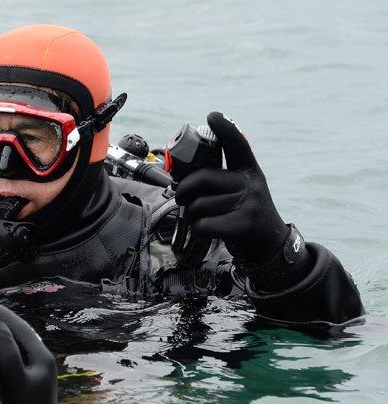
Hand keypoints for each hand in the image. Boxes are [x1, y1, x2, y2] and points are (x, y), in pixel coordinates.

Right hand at [0, 302, 58, 403]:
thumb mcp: (14, 379)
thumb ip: (6, 351)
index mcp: (41, 356)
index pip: (20, 327)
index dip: (1, 314)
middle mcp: (41, 361)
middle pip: (19, 334)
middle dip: (0, 323)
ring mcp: (37, 372)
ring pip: (17, 346)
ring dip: (0, 337)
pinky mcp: (30, 382)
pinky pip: (14, 359)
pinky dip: (1, 352)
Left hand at [174, 112, 288, 266]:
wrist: (267, 243)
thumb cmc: (244, 212)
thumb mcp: (242, 189)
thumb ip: (220, 179)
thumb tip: (181, 178)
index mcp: (249, 171)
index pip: (237, 145)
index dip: (225, 129)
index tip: (213, 115)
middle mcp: (250, 183)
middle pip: (202, 179)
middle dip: (184, 190)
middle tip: (181, 198)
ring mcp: (249, 204)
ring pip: (199, 205)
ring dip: (192, 215)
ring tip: (202, 217)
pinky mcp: (242, 225)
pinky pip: (203, 224)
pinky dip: (199, 228)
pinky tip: (208, 230)